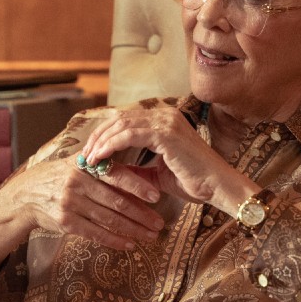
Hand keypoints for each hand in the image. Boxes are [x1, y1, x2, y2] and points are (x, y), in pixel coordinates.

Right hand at [0, 155, 165, 279]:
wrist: (26, 195)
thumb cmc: (58, 177)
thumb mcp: (76, 163)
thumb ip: (102, 165)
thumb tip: (138, 169)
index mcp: (84, 166)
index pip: (116, 175)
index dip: (137, 186)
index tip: (156, 196)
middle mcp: (77, 183)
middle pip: (116, 201)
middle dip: (141, 214)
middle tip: (160, 222)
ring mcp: (70, 204)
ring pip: (108, 219)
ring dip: (133, 230)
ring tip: (150, 236)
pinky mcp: (66, 222)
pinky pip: (95, 233)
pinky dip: (114, 240)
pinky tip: (129, 245)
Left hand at [80, 105, 257, 214]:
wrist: (217, 186)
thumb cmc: (193, 182)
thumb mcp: (157, 174)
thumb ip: (136, 168)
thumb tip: (111, 170)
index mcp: (164, 120)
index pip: (126, 119)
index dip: (105, 133)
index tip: (90, 150)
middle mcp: (164, 115)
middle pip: (120, 118)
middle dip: (98, 136)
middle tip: (84, 154)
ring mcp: (165, 121)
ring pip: (121, 124)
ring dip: (101, 142)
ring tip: (88, 159)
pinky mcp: (165, 132)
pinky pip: (129, 135)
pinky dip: (111, 146)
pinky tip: (100, 158)